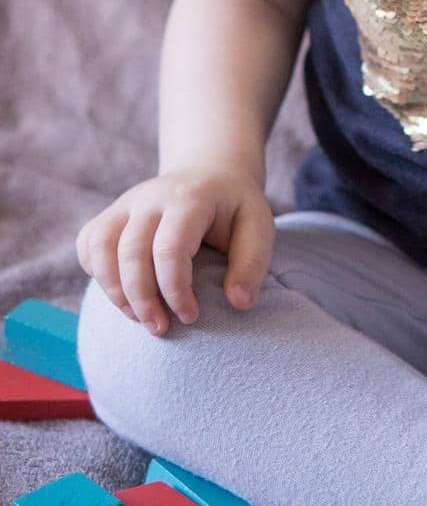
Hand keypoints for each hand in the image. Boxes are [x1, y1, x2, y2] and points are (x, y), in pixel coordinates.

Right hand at [75, 169, 274, 336]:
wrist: (209, 176)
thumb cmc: (234, 209)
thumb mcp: (259, 226)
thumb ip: (252, 262)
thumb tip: (239, 303)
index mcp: (190, 197)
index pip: (170, 248)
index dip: (176, 290)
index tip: (191, 316)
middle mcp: (151, 196)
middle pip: (131, 252)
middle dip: (143, 300)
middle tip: (160, 329)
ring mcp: (126, 203)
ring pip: (100, 248)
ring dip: (115, 291)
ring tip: (138, 318)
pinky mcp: (110, 214)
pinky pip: (88, 244)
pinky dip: (96, 274)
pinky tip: (122, 294)